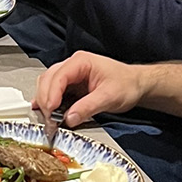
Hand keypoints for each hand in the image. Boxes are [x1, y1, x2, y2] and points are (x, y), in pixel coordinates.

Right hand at [32, 50, 147, 129]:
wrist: (136, 85)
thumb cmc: (126, 84)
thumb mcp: (109, 97)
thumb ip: (88, 107)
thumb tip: (68, 118)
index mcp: (81, 62)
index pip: (59, 76)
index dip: (51, 94)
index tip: (51, 110)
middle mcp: (72, 65)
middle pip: (48, 79)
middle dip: (46, 100)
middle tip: (50, 120)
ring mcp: (70, 75)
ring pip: (47, 85)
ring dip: (46, 102)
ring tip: (51, 119)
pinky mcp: (70, 85)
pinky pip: (53, 92)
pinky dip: (49, 102)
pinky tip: (48, 112)